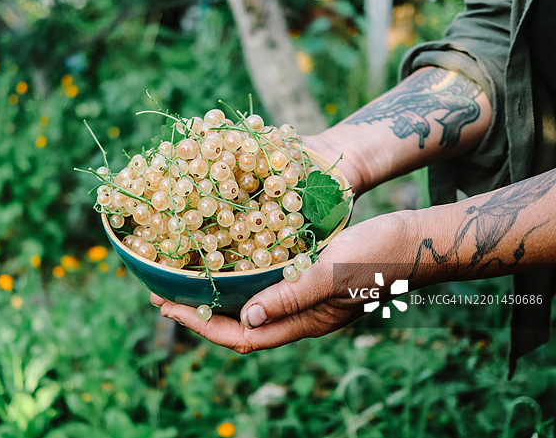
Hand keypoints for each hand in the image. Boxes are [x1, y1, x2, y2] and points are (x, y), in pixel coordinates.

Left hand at [152, 211, 416, 353]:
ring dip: (215, 297)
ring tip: (182, 281)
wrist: (414, 238)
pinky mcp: (308, 278)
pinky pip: (264, 286)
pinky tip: (222, 262)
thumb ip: (292, 296)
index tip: (169, 309)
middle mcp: (300, 315)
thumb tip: (247, 319)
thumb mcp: (334, 273)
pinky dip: (237, 279)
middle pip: (240, 326)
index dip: (203, 326)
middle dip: (199, 314)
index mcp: (306, 322)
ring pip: (249, 307)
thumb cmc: (378, 255)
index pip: (244, 337)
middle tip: (161, 296)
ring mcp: (304, 299)